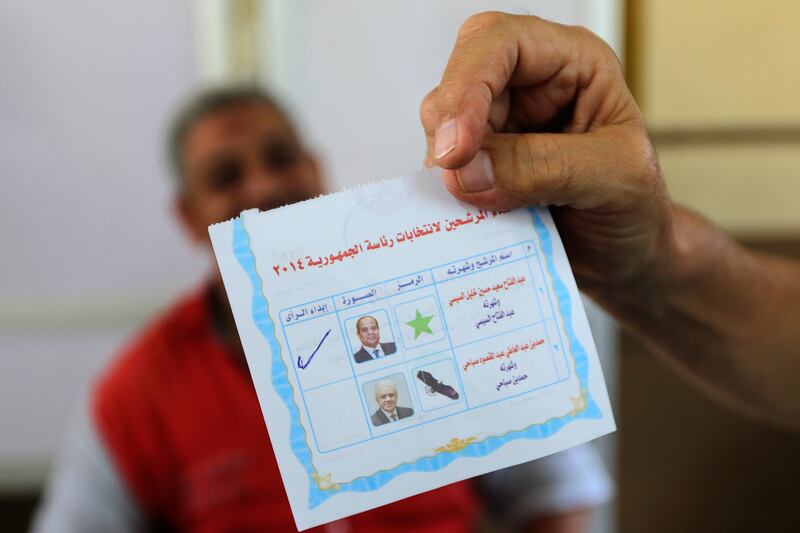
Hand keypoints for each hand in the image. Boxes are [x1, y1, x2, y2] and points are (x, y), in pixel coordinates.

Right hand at [420, 12, 674, 293]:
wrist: (627, 263)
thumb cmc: (637, 210)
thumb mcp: (614, 180)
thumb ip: (544, 167)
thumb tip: (468, 171)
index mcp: (571, 64)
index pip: (501, 44)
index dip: (468, 86)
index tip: (457, 149)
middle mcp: (528, 89)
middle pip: (459, 84)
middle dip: (450, 133)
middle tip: (458, 182)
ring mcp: (500, 130)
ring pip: (440, 131)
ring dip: (448, 172)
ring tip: (480, 209)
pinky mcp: (480, 170)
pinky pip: (444, 175)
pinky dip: (447, 197)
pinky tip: (469, 219)